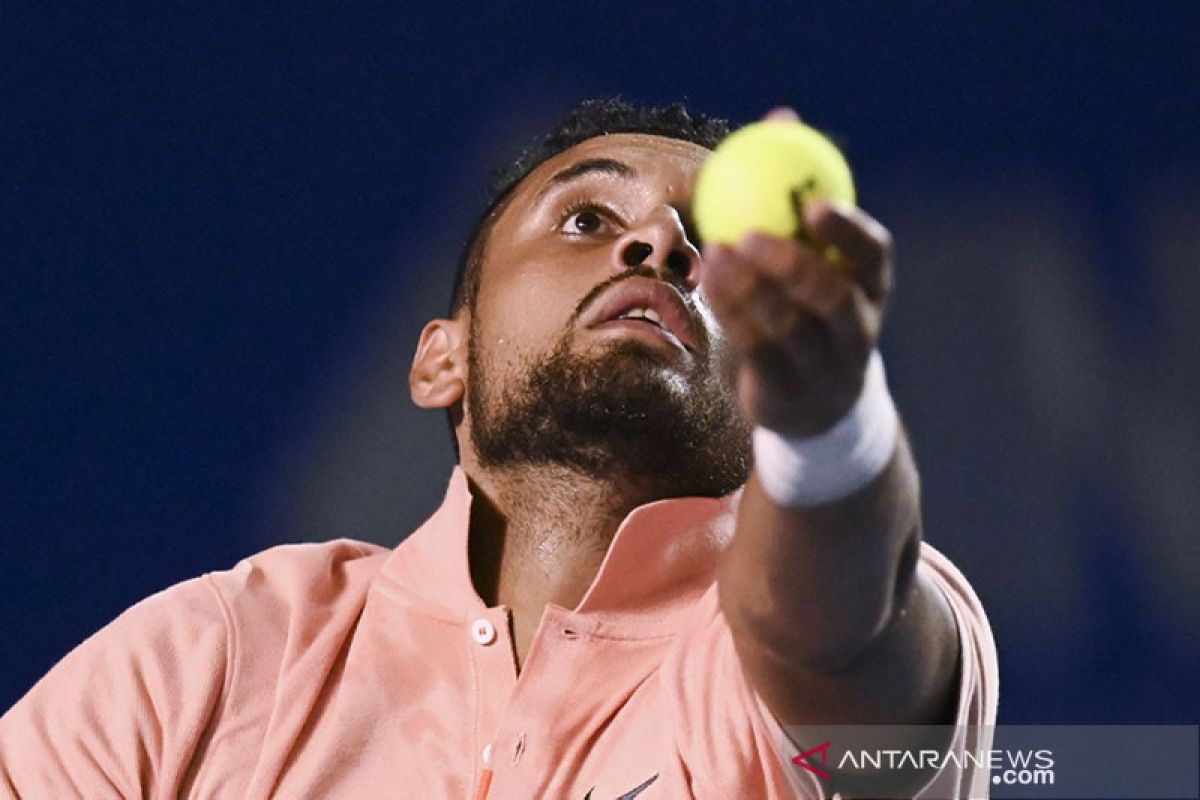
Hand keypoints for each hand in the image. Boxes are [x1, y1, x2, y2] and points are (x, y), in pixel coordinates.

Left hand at [698, 111, 893, 438]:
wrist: (805, 399)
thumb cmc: (803, 302)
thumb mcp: (807, 251)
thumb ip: (794, 193)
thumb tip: (781, 114)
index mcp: (871, 289)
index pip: (874, 257)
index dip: (849, 231)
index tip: (813, 202)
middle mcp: (857, 331)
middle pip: (835, 299)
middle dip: (794, 266)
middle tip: (751, 234)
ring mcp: (824, 367)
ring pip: (790, 327)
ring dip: (749, 289)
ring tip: (716, 252)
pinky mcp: (788, 392)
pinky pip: (757, 349)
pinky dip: (732, 313)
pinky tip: (709, 280)